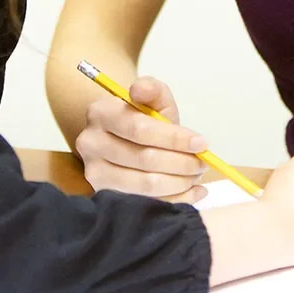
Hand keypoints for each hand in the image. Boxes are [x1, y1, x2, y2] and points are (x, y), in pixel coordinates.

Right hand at [76, 76, 208, 201]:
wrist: (123, 141)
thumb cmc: (143, 120)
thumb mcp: (152, 100)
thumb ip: (152, 89)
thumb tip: (140, 89)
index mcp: (100, 113)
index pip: (139, 129)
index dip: (174, 138)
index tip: (201, 143)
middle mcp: (90, 143)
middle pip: (144, 158)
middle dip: (181, 163)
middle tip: (202, 163)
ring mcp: (94, 172)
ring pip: (145, 184)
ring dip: (179, 182)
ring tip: (196, 175)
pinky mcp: (102, 195)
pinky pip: (146, 203)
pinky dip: (174, 199)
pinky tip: (192, 191)